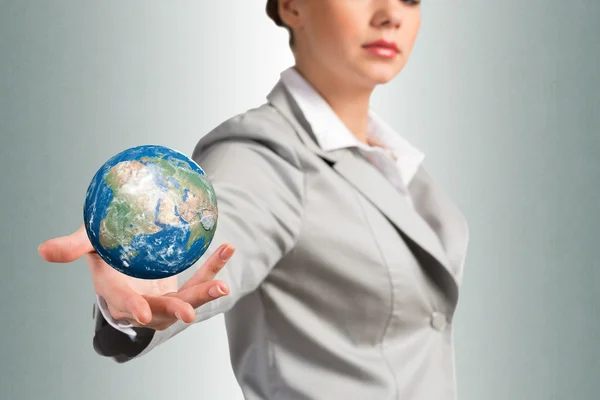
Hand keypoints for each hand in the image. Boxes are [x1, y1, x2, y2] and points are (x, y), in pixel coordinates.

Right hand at [38, 224, 234, 330]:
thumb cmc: (104, 248)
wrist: (125, 259)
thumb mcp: (88, 244)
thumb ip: (72, 247)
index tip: (142, 313)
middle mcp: (139, 300)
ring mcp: (161, 299)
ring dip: (203, 293)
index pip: (120, 301)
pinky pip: (198, 281)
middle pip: (158, 311)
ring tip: (222, 286)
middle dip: (174, 310)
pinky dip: (212, 268)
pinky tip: (227, 249)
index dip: (130, 307)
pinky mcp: (178, 291)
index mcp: (114, 289)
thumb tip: (43, 250)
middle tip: (190, 312)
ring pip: (183, 301)